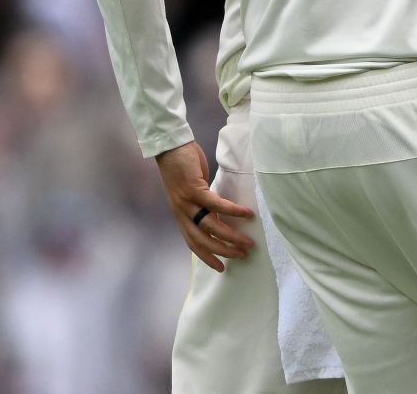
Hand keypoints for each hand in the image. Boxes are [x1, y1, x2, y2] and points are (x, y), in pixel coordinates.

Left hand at [154, 141, 254, 272]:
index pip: (193, 243)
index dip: (206, 257)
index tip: (221, 268)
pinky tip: (247, 214)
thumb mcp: (190, 192)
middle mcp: (182, 213)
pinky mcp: (194, 190)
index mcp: (181, 215)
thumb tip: (218, 213)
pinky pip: (216, 204)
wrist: (169, 148)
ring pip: (211, 226)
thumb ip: (201, 205)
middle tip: (242, 255)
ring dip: (231, 237)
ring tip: (248, 242)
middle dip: (223, 251)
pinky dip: (233, 211)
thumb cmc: (182, 167)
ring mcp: (187, 203)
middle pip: (203, 240)